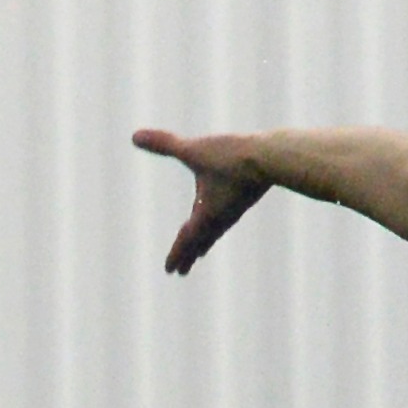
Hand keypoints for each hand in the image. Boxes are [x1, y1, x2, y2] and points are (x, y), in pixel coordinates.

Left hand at [133, 129, 271, 274]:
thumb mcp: (193, 150)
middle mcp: (221, 216)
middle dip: (189, 255)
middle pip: (201, 241)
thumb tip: (135, 136)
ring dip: (205, 242)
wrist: (272, 158)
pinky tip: (225, 214)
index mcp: (206, 213)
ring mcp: (235, 208)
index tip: (170, 270)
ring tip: (201, 250)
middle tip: (181, 271)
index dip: (176, 254)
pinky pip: (229, 217)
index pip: (186, 239)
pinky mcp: (246, 197)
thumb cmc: (230, 157)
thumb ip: (165, 144)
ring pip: (217, 230)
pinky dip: (219, 225)